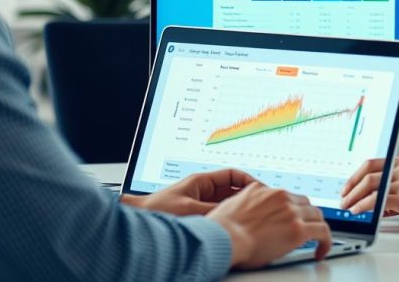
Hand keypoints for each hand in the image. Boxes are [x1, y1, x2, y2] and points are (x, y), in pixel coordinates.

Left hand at [120, 168, 254, 215]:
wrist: (139, 219)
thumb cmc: (158, 210)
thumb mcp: (191, 209)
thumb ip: (215, 209)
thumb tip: (236, 211)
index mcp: (201, 180)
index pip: (232, 174)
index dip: (248, 180)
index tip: (259, 189)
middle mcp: (202, 189)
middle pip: (231, 188)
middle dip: (245, 195)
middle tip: (259, 204)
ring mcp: (199, 201)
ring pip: (225, 201)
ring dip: (236, 207)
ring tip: (249, 214)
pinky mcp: (196, 213)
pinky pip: (217, 212)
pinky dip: (226, 216)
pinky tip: (232, 224)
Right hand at [208, 182, 331, 269]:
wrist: (222, 238)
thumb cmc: (221, 229)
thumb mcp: (233, 204)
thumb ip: (245, 203)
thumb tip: (246, 212)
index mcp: (263, 190)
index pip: (286, 196)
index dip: (292, 208)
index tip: (293, 217)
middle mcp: (280, 197)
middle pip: (304, 203)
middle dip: (306, 216)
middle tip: (307, 228)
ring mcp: (291, 212)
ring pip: (316, 215)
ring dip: (316, 227)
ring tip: (316, 241)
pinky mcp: (298, 229)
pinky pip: (323, 232)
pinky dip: (326, 241)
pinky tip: (321, 251)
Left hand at [340, 155, 398, 230]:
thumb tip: (382, 201)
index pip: (375, 162)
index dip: (357, 174)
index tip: (350, 184)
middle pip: (368, 172)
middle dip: (351, 186)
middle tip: (344, 197)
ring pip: (370, 185)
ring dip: (354, 197)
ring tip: (348, 207)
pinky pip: (377, 200)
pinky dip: (364, 206)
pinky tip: (359, 211)